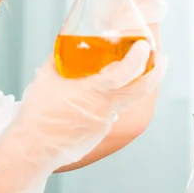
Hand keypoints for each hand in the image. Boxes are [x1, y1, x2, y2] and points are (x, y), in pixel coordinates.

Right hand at [0, 41, 166, 192]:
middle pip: (142, 89)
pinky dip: (112, 101)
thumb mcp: (45, 78)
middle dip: (156, 71)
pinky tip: (97, 97)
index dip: (139, 55)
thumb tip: (66, 47)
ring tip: (129, 72)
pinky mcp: (97, 133)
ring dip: (132, 85)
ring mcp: (104, 124)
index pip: (127, 71)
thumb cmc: (37, 114)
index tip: (143, 44)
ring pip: (126, 102)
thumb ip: (59, 59)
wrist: (32, 148)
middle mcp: (106, 109)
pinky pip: (111, 114)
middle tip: (161, 58)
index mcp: (94, 92)